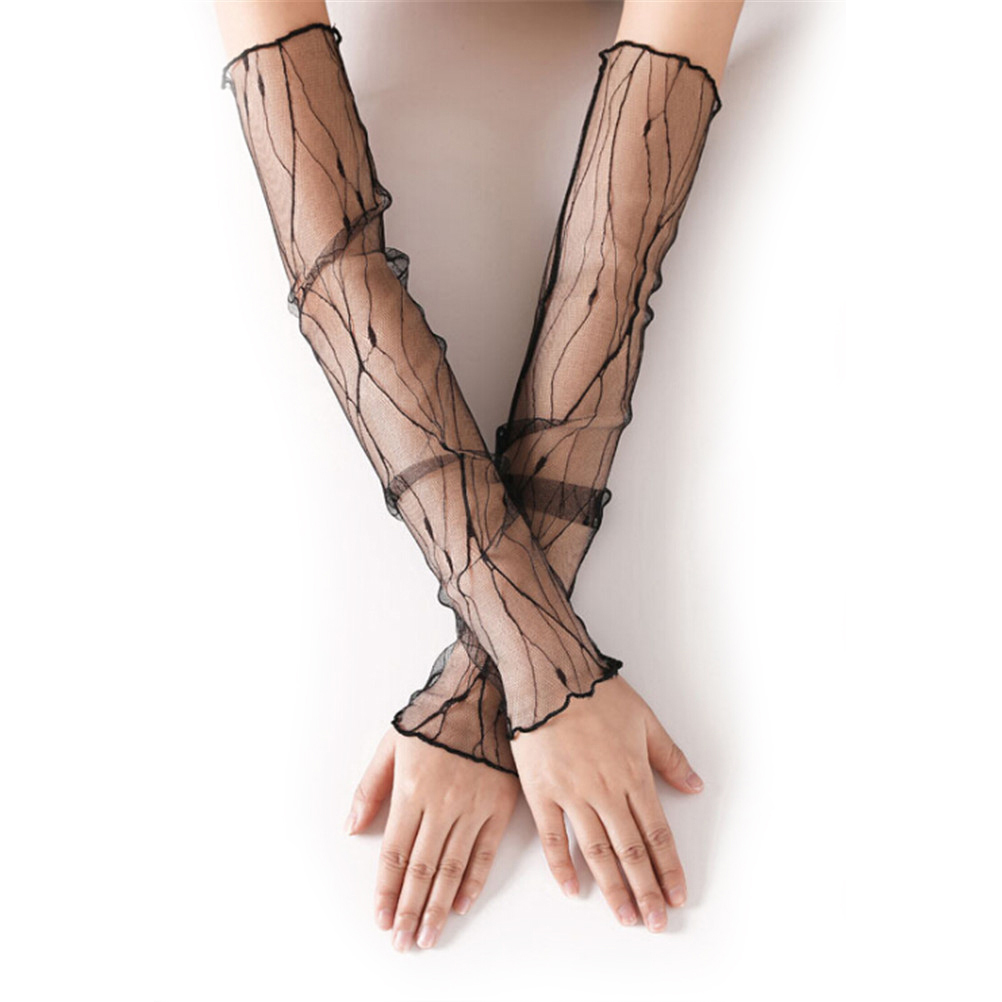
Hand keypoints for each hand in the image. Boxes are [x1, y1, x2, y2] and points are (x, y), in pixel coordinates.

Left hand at [346, 729, 519, 949]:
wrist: (482, 691)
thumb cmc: (434, 717)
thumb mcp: (391, 743)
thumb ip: (370, 787)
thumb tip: (352, 827)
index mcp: (411, 789)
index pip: (394, 854)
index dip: (387, 891)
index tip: (381, 919)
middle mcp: (442, 804)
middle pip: (421, 868)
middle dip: (410, 910)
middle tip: (403, 941)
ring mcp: (473, 807)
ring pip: (452, 867)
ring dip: (438, 906)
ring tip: (428, 935)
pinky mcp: (500, 806)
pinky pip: (485, 852)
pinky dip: (473, 882)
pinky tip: (460, 904)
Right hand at [510, 676, 703, 932]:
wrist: (549, 675)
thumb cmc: (595, 693)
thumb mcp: (645, 719)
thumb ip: (670, 757)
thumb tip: (695, 786)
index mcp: (632, 775)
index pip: (656, 833)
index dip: (668, 868)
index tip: (676, 896)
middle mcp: (604, 791)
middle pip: (630, 851)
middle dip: (646, 890)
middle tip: (655, 922)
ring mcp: (571, 794)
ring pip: (596, 851)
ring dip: (612, 888)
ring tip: (624, 916)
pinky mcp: (540, 792)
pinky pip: (552, 837)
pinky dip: (562, 866)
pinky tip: (573, 889)